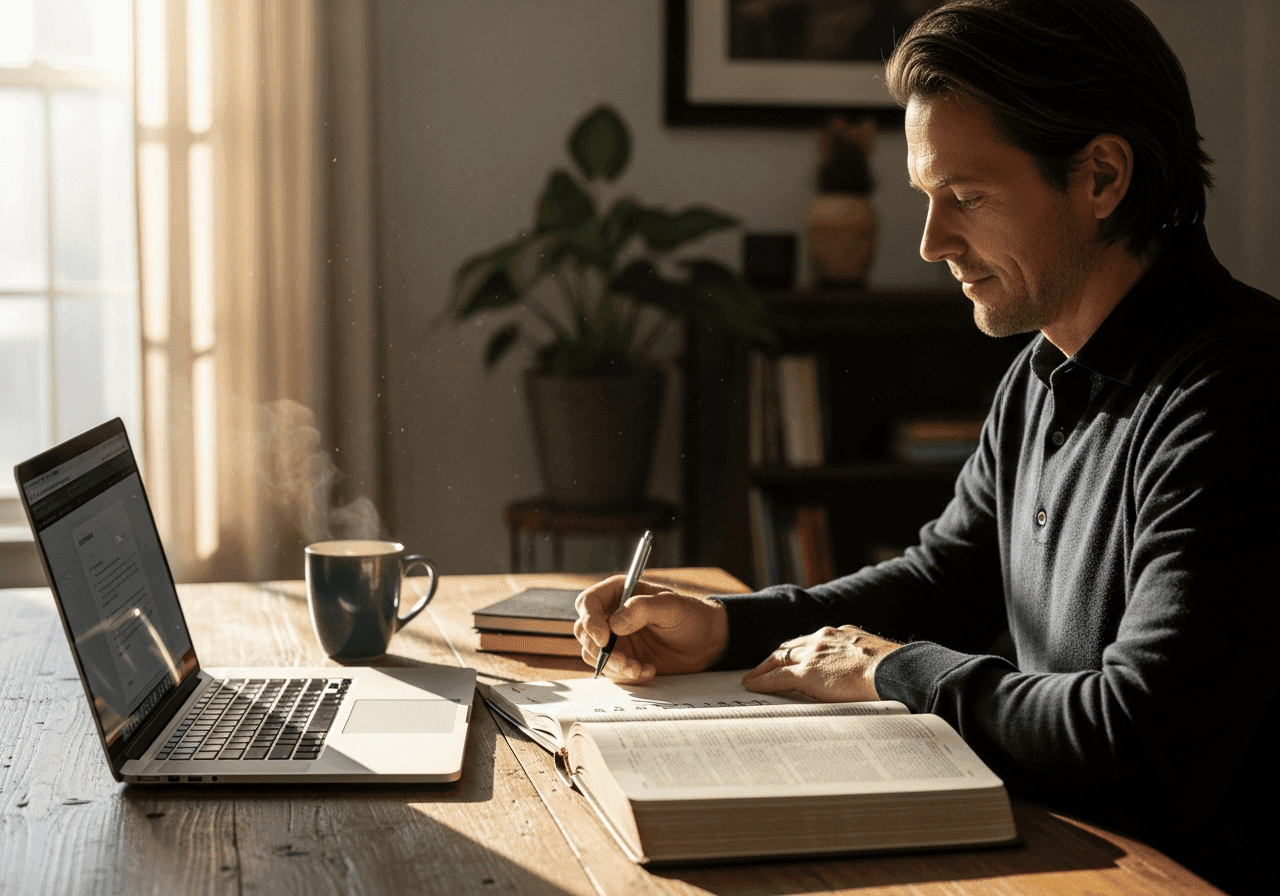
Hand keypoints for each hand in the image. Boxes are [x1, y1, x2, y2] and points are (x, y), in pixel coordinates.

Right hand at [574, 575, 728, 682]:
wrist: (706, 643)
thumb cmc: (691, 616)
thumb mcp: (672, 607)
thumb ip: (643, 609)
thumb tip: (615, 623)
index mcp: (619, 593)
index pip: (588, 603)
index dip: (590, 620)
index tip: (605, 638)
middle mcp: (611, 615)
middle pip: (584, 631)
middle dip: (600, 650)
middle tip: (624, 661)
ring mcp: (615, 639)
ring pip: (593, 654)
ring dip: (613, 666)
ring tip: (639, 668)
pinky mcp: (622, 659)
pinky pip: (611, 671)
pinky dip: (626, 676)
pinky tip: (648, 671)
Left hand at [741, 625, 901, 702]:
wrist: (894, 671)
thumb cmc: (894, 670)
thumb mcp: (878, 658)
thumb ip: (865, 660)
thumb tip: (870, 674)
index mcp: (842, 634)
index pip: (812, 641)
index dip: (799, 649)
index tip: (792, 656)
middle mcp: (824, 638)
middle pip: (791, 646)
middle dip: (776, 655)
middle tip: (764, 665)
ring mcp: (814, 654)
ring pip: (779, 658)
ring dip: (764, 667)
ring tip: (753, 676)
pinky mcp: (806, 672)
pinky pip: (776, 677)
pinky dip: (762, 681)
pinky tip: (752, 685)